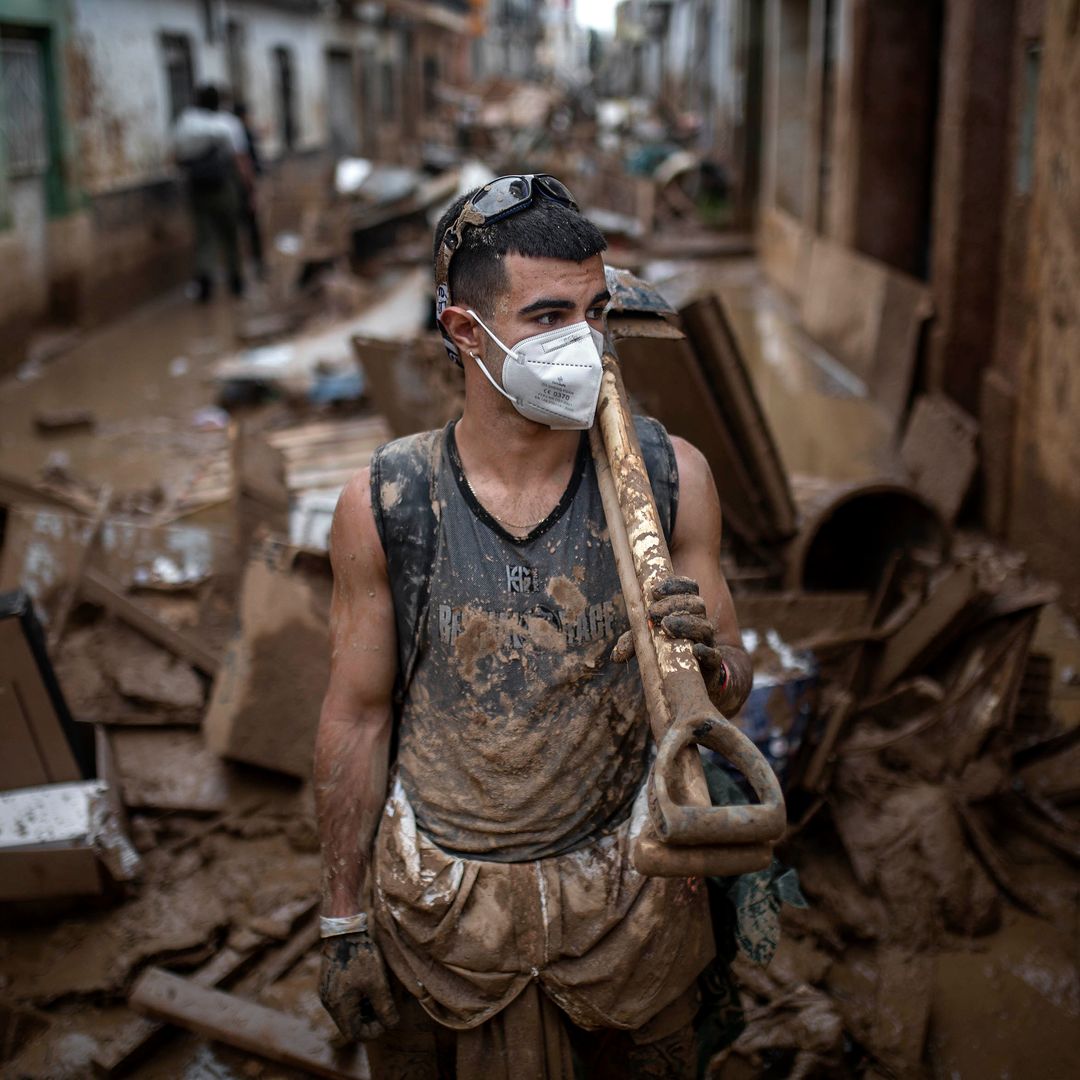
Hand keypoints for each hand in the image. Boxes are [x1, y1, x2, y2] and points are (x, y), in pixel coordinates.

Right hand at [319, 930, 399, 1040]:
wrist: (343, 929)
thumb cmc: (361, 956)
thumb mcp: (377, 983)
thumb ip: (385, 1007)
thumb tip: (392, 1025)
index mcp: (339, 1007)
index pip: (355, 1033)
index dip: (373, 1031)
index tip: (388, 1020)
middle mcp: (329, 1003)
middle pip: (350, 1024)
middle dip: (369, 1020)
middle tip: (386, 1010)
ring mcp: (327, 992)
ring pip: (346, 1012)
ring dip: (363, 1010)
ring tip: (380, 998)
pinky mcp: (328, 982)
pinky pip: (343, 1000)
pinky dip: (356, 1000)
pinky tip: (369, 988)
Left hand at [612, 576, 727, 688]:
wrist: (695, 679)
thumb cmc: (669, 652)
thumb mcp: (648, 642)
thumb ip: (634, 642)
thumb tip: (615, 656)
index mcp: (688, 610)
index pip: (690, 588)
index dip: (675, 584)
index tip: (654, 591)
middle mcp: (700, 623)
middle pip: (697, 604)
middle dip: (674, 604)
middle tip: (652, 612)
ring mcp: (708, 643)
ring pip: (705, 627)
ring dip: (686, 624)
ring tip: (666, 626)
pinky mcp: (713, 664)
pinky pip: (715, 656)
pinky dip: (706, 652)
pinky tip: (695, 649)